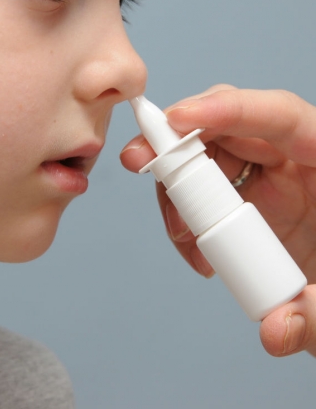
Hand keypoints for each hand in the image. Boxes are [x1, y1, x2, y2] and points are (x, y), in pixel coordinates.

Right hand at [120, 85, 315, 356]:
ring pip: (206, 156)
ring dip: (177, 189)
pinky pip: (204, 187)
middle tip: (139, 161)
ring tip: (181, 236)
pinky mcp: (250, 200)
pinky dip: (184, 213)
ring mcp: (271, 179)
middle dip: (177, 142)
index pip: (281, 115)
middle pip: (227, 128)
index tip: (177, 118)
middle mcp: (296, 161)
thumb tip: (275, 327)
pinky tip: (192, 247)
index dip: (227, 108)